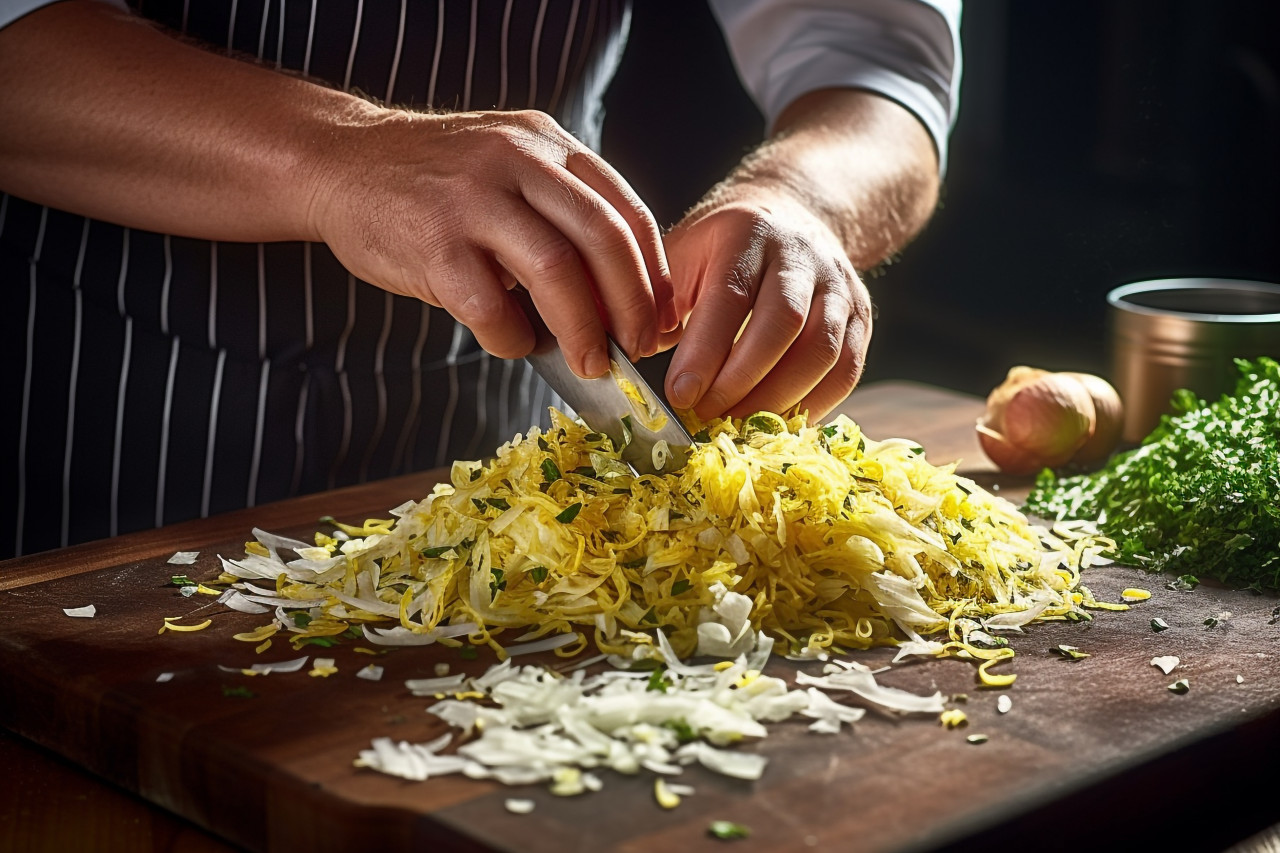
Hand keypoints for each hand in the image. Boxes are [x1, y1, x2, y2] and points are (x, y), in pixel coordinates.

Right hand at [308, 108, 675, 377]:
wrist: (340, 163)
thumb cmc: (436, 186)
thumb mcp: (509, 171)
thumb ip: (559, 217)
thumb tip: (617, 304)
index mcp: (547, 144)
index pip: (627, 212)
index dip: (654, 276)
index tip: (660, 321)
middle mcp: (518, 161)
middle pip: (603, 239)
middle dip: (632, 306)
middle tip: (636, 349)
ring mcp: (473, 199)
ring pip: (556, 269)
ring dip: (583, 328)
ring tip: (590, 364)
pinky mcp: (433, 241)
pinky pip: (489, 305)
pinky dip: (511, 337)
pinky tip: (512, 342)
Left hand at [660, 193, 871, 420]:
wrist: (789, 219)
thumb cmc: (720, 251)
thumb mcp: (682, 257)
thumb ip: (657, 303)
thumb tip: (627, 361)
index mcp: (747, 234)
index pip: (730, 297)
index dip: (706, 352)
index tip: (680, 395)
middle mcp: (801, 255)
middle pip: (784, 324)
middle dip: (742, 381)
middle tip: (707, 417)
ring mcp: (839, 285)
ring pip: (822, 350)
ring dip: (778, 399)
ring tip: (738, 427)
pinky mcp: (862, 315)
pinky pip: (847, 369)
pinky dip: (814, 404)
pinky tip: (779, 424)